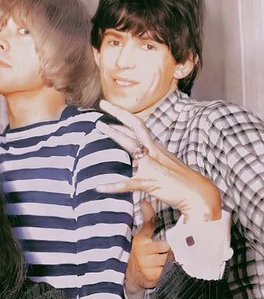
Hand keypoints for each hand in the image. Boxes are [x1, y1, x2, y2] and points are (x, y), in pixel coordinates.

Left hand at [96, 100, 220, 221]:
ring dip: (116, 135)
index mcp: (156, 149)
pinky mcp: (151, 182)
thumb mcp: (163, 167)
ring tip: (99, 127)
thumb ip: (147, 161)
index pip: (139, 127)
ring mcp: (153, 166)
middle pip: (137, 126)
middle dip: (120, 113)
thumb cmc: (181, 183)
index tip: (110, 107)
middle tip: (103, 103)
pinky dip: (112, 186)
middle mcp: (155, 152)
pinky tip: (98, 187)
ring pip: (133, 146)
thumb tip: (132, 161)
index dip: (125, 116)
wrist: (200, 195)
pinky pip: (128, 183)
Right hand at [125, 201, 170, 294]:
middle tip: (175, 254)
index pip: (164, 243)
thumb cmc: (141, 252)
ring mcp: (147, 267)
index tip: (177, 248)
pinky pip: (169, 272)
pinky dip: (171, 271)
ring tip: (173, 261)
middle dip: (174, 253)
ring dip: (174, 262)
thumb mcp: (142, 235)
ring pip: (170, 261)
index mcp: (142, 242)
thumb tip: (145, 202)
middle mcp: (143, 254)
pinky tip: (169, 270)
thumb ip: (147, 220)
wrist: (133, 275)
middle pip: (170, 252)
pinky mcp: (153, 277)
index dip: (172, 246)